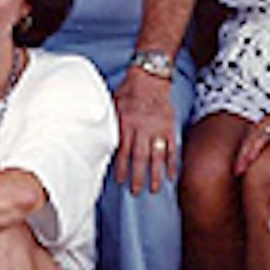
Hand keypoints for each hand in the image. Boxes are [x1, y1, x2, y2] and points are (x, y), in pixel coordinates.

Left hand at [112, 69, 177, 194]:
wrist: (150, 77)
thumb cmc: (128, 91)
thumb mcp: (113, 104)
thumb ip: (109, 122)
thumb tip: (96, 137)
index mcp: (126, 124)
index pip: (123, 150)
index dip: (121, 167)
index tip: (119, 181)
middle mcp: (142, 128)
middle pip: (140, 157)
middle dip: (138, 176)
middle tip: (136, 192)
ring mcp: (157, 129)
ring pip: (157, 155)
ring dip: (155, 174)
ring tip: (154, 189)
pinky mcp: (169, 127)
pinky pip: (172, 148)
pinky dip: (172, 162)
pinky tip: (171, 176)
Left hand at [234, 96, 269, 176]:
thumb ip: (267, 139)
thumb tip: (267, 154)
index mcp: (259, 128)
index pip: (246, 145)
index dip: (239, 158)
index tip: (235, 172)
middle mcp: (262, 127)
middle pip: (249, 144)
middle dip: (242, 158)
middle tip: (237, 171)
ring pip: (260, 140)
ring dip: (254, 150)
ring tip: (248, 162)